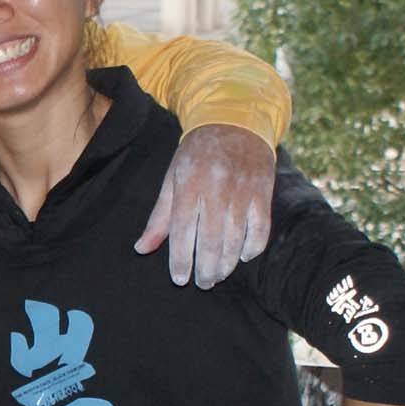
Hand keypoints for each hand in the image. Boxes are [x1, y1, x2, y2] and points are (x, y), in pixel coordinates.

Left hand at [134, 122, 275, 287]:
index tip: (180, 279)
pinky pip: (260, 231)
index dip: (180, 260)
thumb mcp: (173, 177)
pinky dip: (252, 249)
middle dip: (206, 270)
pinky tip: (242, 256)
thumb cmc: (198, 153)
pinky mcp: (263, 194)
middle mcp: (217, 190)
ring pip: (235, 241)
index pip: (183, 232)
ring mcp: (243, 192)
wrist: (236, 122)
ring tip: (218, 275)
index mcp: (190, 184)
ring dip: (226, 265)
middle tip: (203, 283)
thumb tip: (142, 249)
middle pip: (211, 242)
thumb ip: (160, 216)